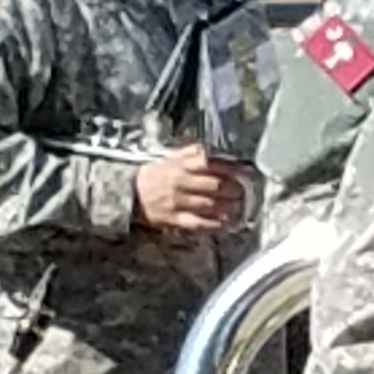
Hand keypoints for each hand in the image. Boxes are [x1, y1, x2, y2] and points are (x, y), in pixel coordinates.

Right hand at [135, 146, 249, 234]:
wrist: (129, 193)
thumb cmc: (154, 174)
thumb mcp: (169, 158)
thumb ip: (191, 152)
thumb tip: (211, 149)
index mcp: (181, 165)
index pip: (210, 164)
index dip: (230, 168)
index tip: (245, 172)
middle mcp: (180, 182)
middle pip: (214, 185)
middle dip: (232, 189)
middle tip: (241, 192)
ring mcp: (177, 201)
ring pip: (208, 204)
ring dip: (226, 206)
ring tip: (236, 207)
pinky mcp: (172, 218)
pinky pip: (196, 222)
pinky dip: (212, 225)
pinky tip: (223, 224)